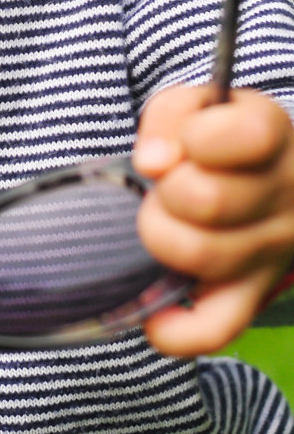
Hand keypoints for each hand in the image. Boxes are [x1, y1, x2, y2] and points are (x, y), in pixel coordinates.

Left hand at [133, 85, 293, 354]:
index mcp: (275, 136)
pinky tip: (154, 315)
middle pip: (208, 201)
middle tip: (169, 183)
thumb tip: (153, 163)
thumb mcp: (197, 104)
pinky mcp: (253, 293)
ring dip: (162, 234)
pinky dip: (176, 329)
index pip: (244, 138)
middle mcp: (287, 198)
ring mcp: (274, 252)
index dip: (194, 137)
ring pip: (203, 256)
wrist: (262, 169)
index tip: (188, 139)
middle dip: (167, 187)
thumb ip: (170, 117)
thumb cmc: (217, 132)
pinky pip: (217, 328)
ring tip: (168, 218)